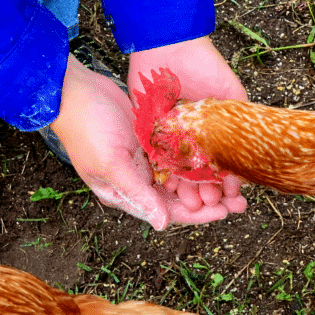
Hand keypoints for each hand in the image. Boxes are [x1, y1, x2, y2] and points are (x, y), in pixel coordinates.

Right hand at [50, 48, 243, 230]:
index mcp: (126, 194)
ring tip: (235, 179)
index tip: (228, 211)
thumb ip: (139, 194)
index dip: (201, 214)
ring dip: (209, 179)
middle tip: (241, 199)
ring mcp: (145, 160)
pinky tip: (219, 156)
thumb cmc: (85, 129)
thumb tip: (164, 224)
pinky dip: (198, 157)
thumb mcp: (112, 164)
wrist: (72, 90)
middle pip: (182, 197)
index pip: (170, 212)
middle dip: (211, 199)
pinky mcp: (151, 139)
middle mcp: (138, 180)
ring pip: (184, 177)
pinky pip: (180, 154)